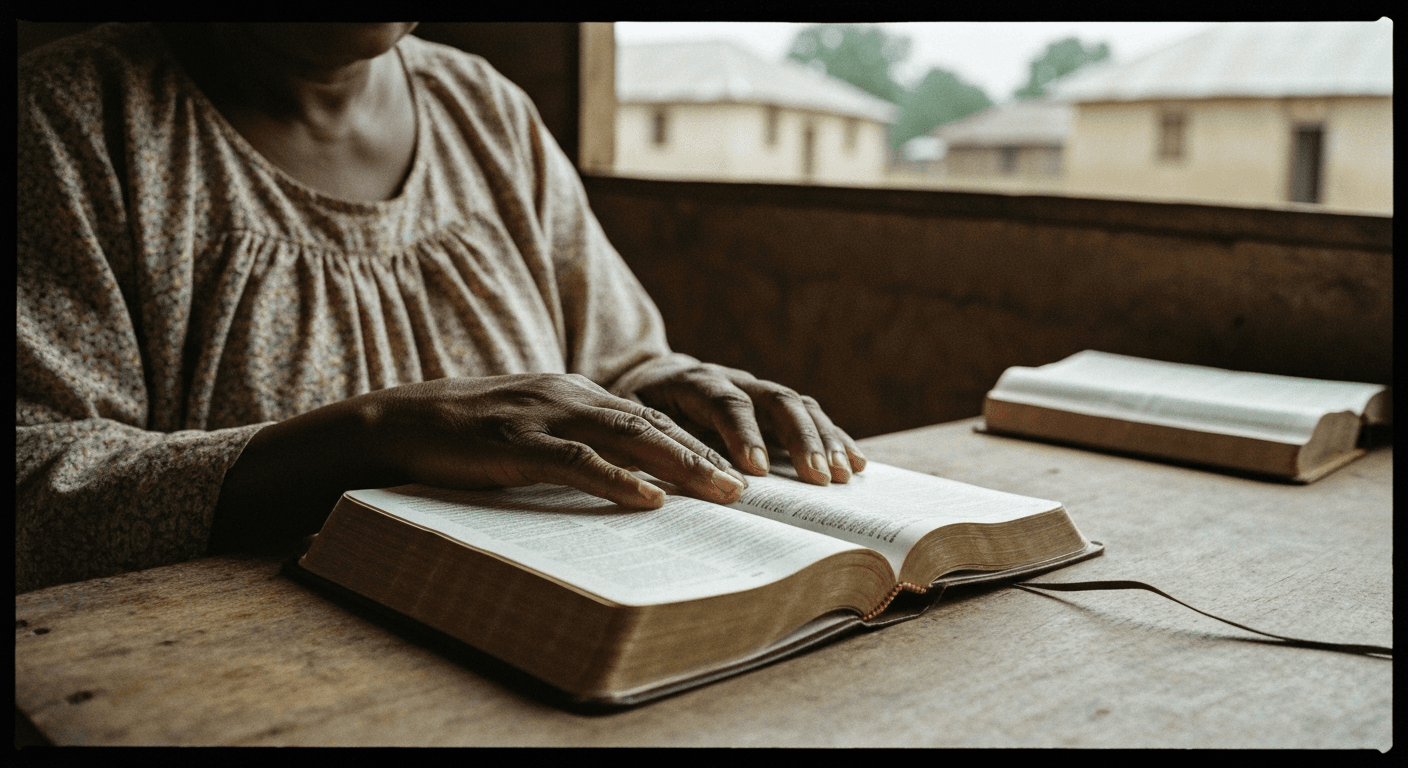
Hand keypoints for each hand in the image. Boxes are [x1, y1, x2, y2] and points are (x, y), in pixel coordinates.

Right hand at [369, 373, 746, 507]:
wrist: (395, 423)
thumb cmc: (463, 437)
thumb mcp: (527, 432)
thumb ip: (570, 446)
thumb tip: (619, 482)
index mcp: (572, 393)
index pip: (647, 418)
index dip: (694, 444)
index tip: (733, 470)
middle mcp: (568, 395)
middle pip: (651, 424)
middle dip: (704, 455)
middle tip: (748, 486)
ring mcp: (543, 416)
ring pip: (627, 438)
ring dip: (681, 465)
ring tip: (721, 492)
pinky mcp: (516, 444)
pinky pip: (578, 462)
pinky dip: (619, 480)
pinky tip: (650, 498)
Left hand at [630, 363, 865, 485]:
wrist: (645, 378)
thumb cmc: (635, 410)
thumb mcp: (628, 425)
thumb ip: (648, 447)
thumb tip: (665, 486)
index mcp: (693, 381)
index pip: (725, 402)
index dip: (742, 434)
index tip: (755, 470)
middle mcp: (733, 378)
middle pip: (775, 399)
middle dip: (799, 438)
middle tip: (817, 477)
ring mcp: (757, 389)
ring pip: (799, 405)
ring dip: (824, 440)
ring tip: (843, 475)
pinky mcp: (772, 406)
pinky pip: (809, 416)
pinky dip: (834, 438)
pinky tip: (855, 463)